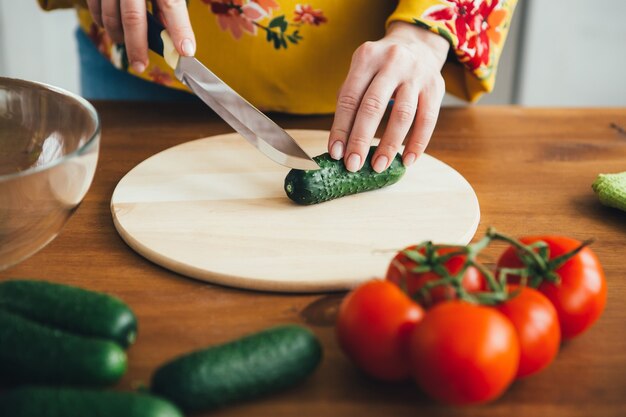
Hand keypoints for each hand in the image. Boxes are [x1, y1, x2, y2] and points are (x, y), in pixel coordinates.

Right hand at [86, 0, 195, 72]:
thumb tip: (173, 33)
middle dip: (138, 46)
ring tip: (130, 50)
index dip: (179, 30)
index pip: (171, 5)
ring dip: (119, 37)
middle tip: (141, 66)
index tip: (187, 51)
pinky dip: (104, 23)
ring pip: (110, 16)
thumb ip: (170, 2)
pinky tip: (114, 31)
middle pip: (133, 17)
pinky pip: (95, 8)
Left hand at [328, 21, 449, 172]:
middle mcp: (392, 62)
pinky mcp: (435, 87)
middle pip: (373, 106)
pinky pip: (427, 120)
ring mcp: (416, 75)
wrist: (418, 43)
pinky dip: (417, 143)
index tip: (336, 153)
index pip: (349, 98)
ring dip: (389, 145)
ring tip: (378, 166)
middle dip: (361, 140)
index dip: (341, 128)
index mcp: (366, 58)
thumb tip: (340, 144)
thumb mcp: (362, 70)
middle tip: (353, 165)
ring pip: (402, 115)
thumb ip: (351, 99)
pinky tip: (407, 160)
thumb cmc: (380, 67)